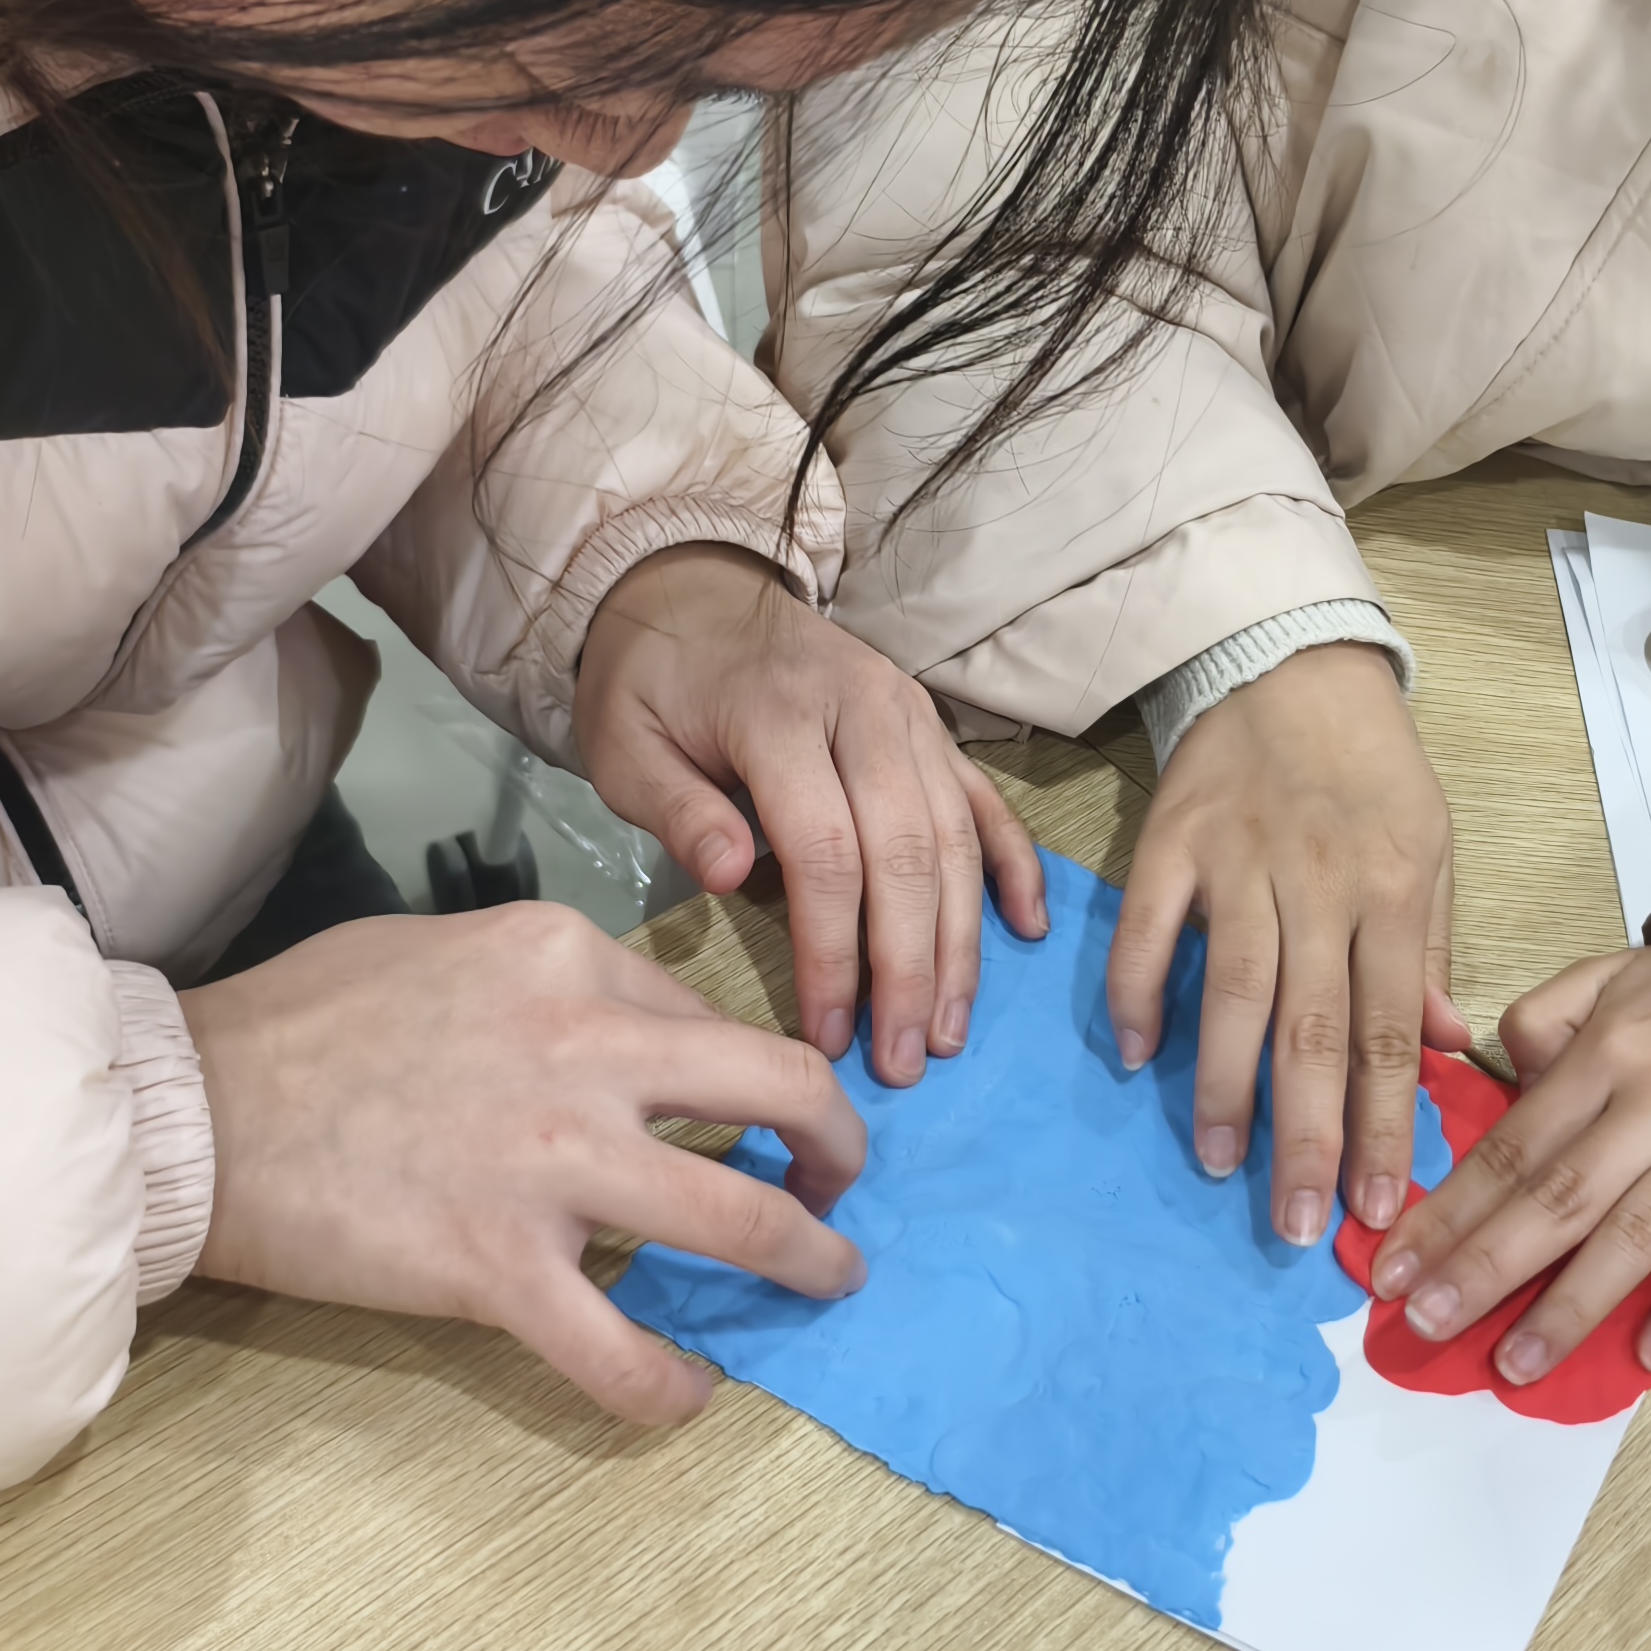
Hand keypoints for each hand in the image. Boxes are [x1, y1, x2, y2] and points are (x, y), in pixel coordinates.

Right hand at [184, 902, 865, 1420]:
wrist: (190, 1111)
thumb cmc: (304, 1022)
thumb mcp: (456, 952)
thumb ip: (556, 987)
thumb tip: (636, 1039)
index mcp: (570, 961)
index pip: (714, 1019)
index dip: (756, 1078)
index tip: (767, 1119)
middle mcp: (583, 1050)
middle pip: (780, 1092)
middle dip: (838, 1146)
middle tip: (842, 1188)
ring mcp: (547, 1163)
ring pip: (739, 1221)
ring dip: (806, 1258)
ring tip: (828, 1280)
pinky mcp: (497, 1269)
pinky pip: (621, 1351)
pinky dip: (671, 1387)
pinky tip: (690, 1393)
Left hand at [574, 542, 1048, 1082]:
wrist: (685, 589)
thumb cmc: (648, 687)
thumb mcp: (626, 746)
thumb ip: (679, 811)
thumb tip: (737, 879)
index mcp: (779, 715)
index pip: (825, 852)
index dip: (833, 954)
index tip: (827, 1037)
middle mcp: (863, 710)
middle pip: (906, 854)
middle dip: (911, 969)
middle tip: (907, 1061)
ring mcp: (910, 715)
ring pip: (955, 838)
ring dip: (961, 942)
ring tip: (950, 1030)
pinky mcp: (933, 727)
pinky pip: (985, 800)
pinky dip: (1013, 864)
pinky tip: (1025, 931)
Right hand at [1111, 642, 1461, 1247]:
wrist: (1291, 661)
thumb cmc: (1371, 770)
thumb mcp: (1428, 847)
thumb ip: (1427, 950)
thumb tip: (1447, 1051)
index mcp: (1390, 893)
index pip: (1389, 1029)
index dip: (1384, 1122)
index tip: (1381, 1205)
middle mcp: (1318, 885)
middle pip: (1312, 1028)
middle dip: (1308, 1135)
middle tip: (1299, 1225)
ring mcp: (1239, 863)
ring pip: (1232, 990)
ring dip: (1224, 1086)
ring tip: (1218, 1164)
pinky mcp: (1170, 841)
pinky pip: (1146, 930)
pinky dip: (1136, 993)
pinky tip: (1136, 1057)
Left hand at [1361, 938, 1650, 1385]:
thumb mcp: (1616, 974)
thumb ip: (1544, 1019)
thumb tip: (1498, 1085)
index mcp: (1611, 1049)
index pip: (1514, 1144)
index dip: (1451, 1211)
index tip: (1394, 1267)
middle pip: (1562, 1196)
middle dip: (1486, 1267)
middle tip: (1427, 1326)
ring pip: (1640, 1235)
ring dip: (1572, 1307)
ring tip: (1516, 1365)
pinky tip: (1646, 1354)